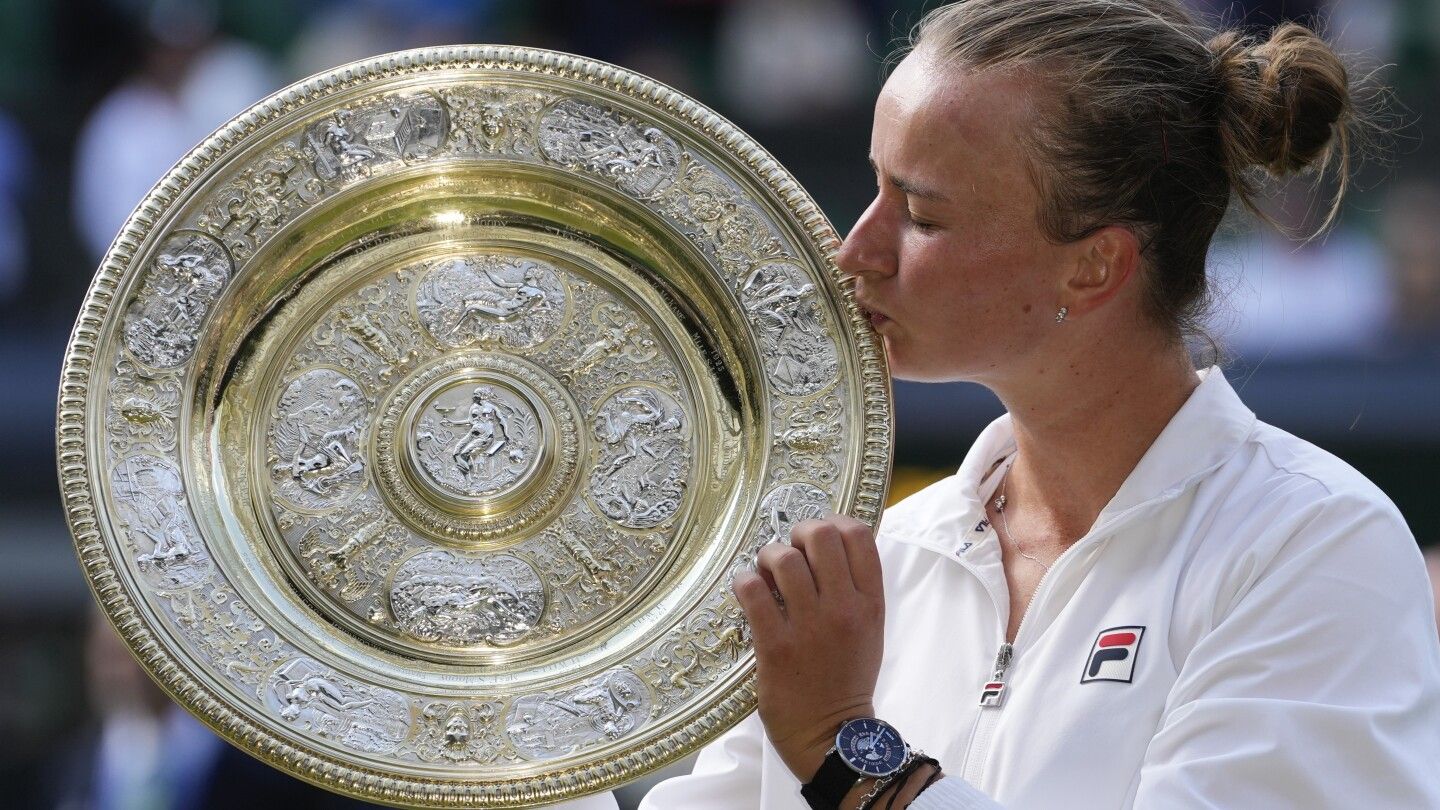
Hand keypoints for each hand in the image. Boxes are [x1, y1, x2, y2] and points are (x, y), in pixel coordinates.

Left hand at [732, 514, 885, 783]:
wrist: (832, 735)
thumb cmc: (846, 680)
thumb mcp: (869, 631)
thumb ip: (855, 590)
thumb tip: (829, 547)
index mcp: (870, 604)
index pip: (858, 535)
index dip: (832, 522)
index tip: (817, 536)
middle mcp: (843, 609)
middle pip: (821, 535)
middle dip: (798, 534)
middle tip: (789, 554)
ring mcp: (809, 626)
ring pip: (783, 558)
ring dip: (768, 558)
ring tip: (766, 576)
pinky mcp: (775, 645)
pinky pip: (752, 590)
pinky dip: (745, 582)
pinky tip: (748, 593)